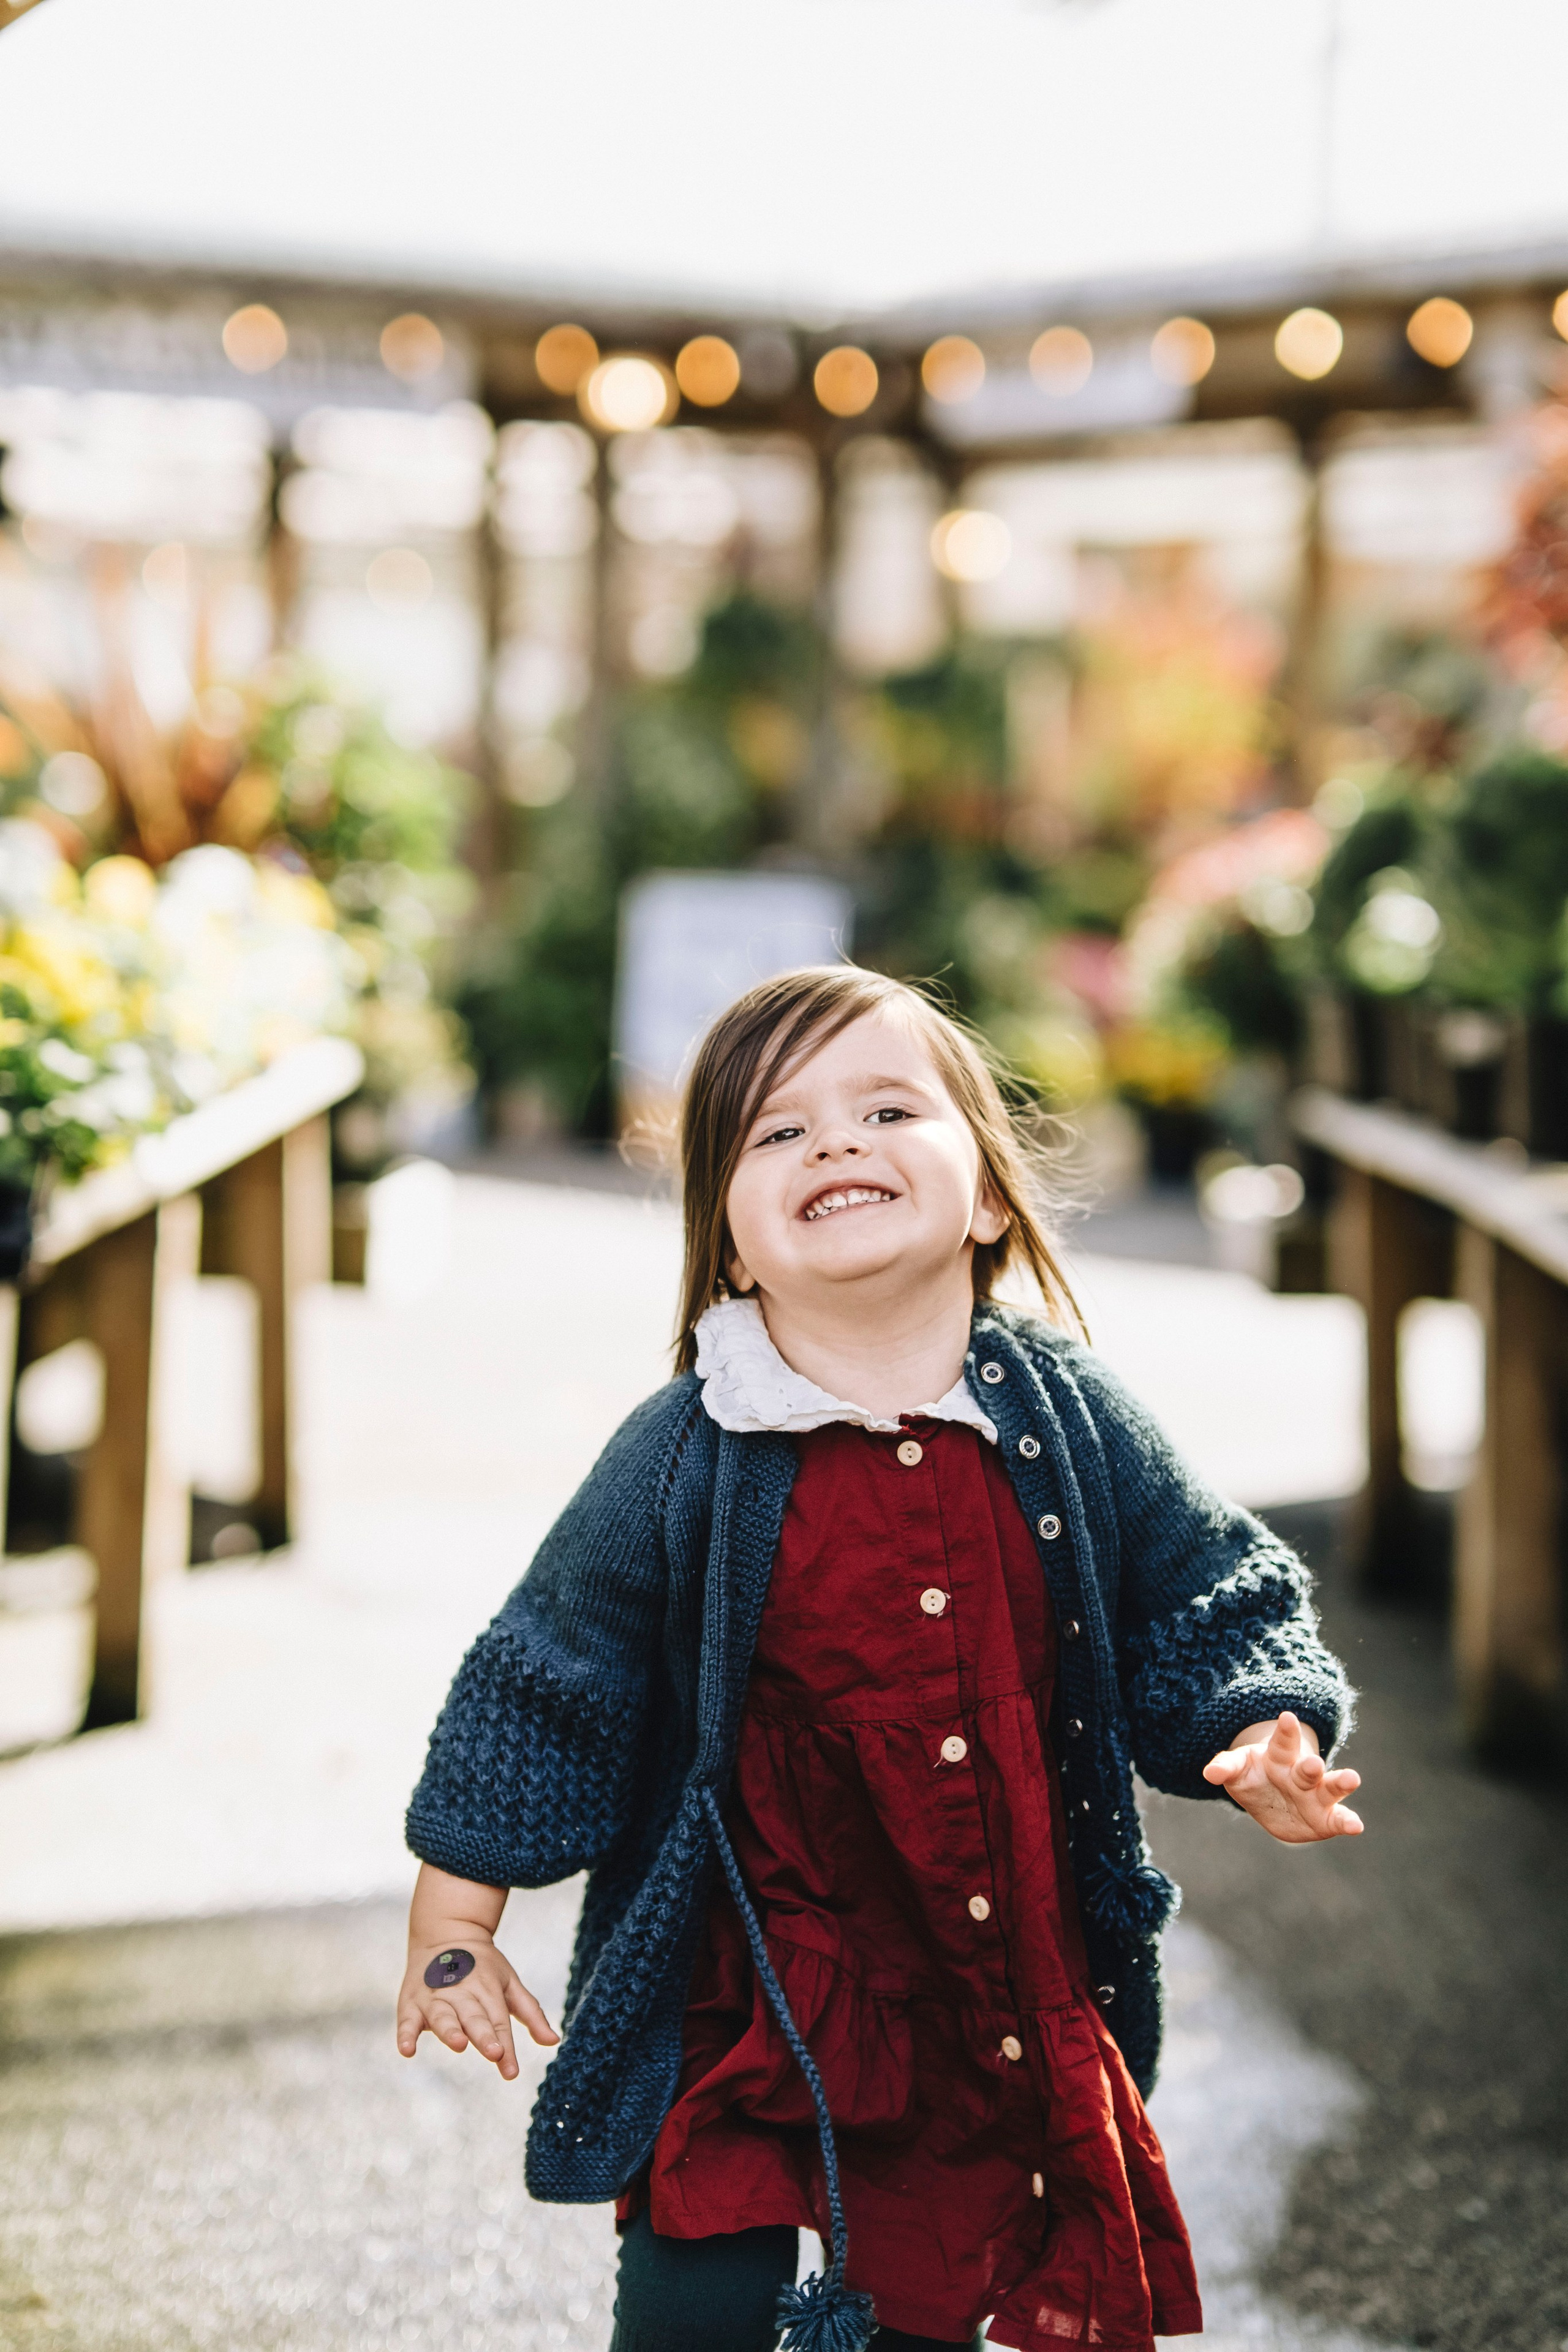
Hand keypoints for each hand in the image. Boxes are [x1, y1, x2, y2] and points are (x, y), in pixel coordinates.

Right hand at [396, 1935, 558, 2079]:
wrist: (445, 1932)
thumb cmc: (483, 1967)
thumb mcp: (509, 1983)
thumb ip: (530, 2013)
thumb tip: (554, 2041)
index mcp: (488, 1988)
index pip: (498, 2021)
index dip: (506, 2046)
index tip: (511, 2071)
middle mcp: (461, 1991)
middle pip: (473, 2016)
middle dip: (483, 2034)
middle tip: (494, 2053)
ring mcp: (435, 1996)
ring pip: (443, 2016)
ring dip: (450, 2030)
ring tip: (459, 2044)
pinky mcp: (411, 2001)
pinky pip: (407, 2019)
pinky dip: (406, 2034)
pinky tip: (407, 2050)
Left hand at [1202, 1711, 1363, 1844]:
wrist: (1272, 1800)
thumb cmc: (1254, 1778)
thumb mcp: (1238, 1770)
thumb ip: (1226, 1767)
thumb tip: (1209, 1773)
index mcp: (1279, 1757)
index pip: (1281, 1742)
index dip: (1285, 1731)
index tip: (1286, 1717)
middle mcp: (1301, 1774)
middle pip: (1307, 1768)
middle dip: (1310, 1765)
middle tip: (1313, 1762)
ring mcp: (1316, 1796)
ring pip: (1330, 1788)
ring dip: (1340, 1783)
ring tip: (1352, 1778)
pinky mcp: (1326, 1818)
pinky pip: (1338, 1819)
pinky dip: (1348, 1822)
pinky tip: (1357, 1826)